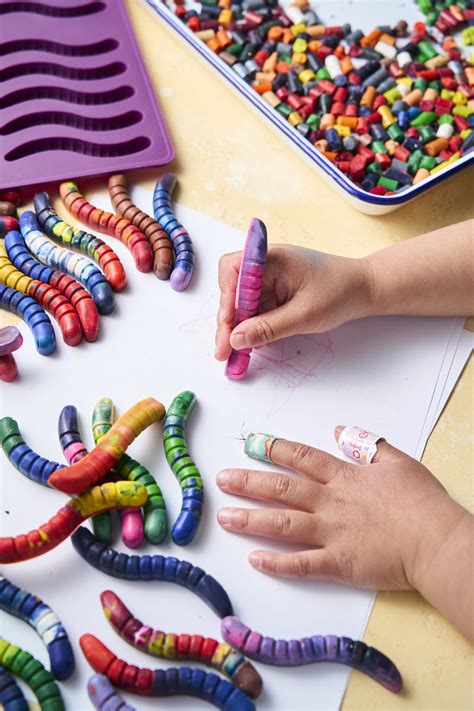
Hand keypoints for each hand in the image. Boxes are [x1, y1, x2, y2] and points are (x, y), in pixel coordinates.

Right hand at [215, 246, 371, 360]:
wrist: (366, 289)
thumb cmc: (341, 293)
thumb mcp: (304, 316)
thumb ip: (267, 328)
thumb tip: (235, 339)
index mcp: (272, 259)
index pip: (232, 270)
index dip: (225, 298)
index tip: (228, 326)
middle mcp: (266, 265)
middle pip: (233, 290)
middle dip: (229, 321)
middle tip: (224, 351)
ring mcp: (271, 278)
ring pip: (242, 303)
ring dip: (240, 327)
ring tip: (239, 354)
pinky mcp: (277, 291)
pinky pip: (257, 308)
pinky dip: (254, 327)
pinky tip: (257, 344)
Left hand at [216, 429, 464, 591]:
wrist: (436, 540)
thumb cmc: (422, 501)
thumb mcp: (398, 461)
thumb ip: (367, 444)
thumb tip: (341, 430)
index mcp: (345, 477)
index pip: (302, 458)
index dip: (275, 449)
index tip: (252, 443)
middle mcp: (330, 502)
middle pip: (282, 488)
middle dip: (249, 482)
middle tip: (222, 480)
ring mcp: (331, 533)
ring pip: (282, 523)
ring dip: (251, 519)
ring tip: (225, 517)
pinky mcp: (338, 563)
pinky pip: (301, 564)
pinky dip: (276, 563)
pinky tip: (254, 559)